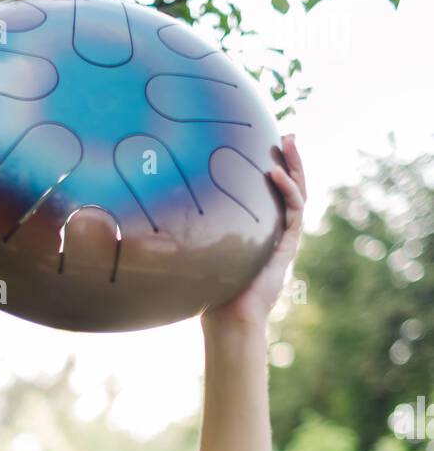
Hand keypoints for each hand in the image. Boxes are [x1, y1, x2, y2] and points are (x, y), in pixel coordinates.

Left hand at [201, 134, 306, 330]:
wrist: (229, 317)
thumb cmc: (209, 288)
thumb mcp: (198, 250)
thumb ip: (189, 230)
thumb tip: (151, 213)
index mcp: (259, 229)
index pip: (271, 193)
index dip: (272, 168)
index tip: (264, 143)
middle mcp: (275, 231)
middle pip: (290, 188)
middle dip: (291, 160)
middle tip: (288, 134)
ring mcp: (284, 237)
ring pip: (299, 194)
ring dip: (296, 167)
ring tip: (290, 142)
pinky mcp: (288, 246)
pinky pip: (294, 211)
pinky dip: (288, 190)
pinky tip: (275, 174)